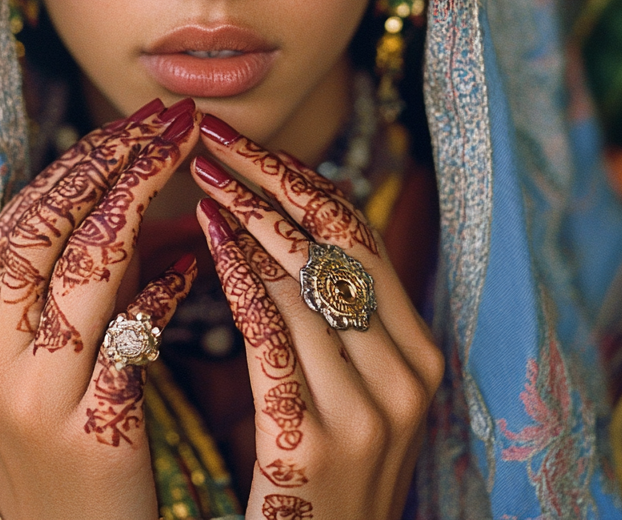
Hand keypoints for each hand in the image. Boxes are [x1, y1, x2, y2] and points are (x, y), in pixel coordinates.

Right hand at [0, 98, 199, 519]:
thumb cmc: (73, 462)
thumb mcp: (57, 372)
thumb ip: (83, 298)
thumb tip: (136, 217)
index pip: (17, 226)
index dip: (75, 167)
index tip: (128, 123)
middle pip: (39, 233)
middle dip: (102, 164)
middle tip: (159, 120)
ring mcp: (36, 399)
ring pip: (74, 272)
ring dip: (131, 202)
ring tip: (177, 157)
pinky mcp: (89, 436)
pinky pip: (126, 343)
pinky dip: (156, 293)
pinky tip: (188, 266)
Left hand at [193, 116, 443, 519]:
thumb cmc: (316, 479)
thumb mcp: (341, 390)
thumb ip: (321, 317)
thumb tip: (272, 222)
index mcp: (417, 353)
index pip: (361, 236)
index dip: (302, 181)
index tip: (250, 145)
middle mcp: (407, 373)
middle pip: (337, 242)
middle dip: (272, 181)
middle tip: (216, 141)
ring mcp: (369, 410)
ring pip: (304, 279)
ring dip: (248, 219)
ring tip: (203, 180)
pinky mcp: (316, 443)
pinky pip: (272, 334)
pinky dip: (240, 276)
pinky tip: (209, 240)